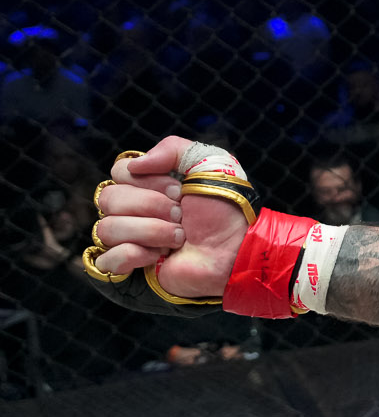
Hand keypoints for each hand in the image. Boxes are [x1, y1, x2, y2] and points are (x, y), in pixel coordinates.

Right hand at [92, 136, 246, 299]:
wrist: (236, 249)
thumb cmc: (226, 210)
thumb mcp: (209, 164)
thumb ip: (174, 149)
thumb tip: (136, 164)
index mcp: (148, 185)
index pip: (120, 171)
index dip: (146, 180)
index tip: (178, 191)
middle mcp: (134, 210)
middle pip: (108, 198)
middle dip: (151, 205)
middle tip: (181, 215)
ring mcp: (129, 238)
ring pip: (107, 228)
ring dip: (150, 231)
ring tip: (178, 237)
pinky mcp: (128, 267)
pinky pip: (105, 260)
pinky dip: (132, 256)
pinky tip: (157, 257)